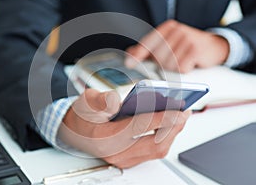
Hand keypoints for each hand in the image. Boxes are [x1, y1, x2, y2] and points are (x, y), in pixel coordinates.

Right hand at [58, 88, 190, 167]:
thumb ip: (101, 100)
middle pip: (153, 144)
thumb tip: (119, 101)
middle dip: (173, 128)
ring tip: (181, 117)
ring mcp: (123, 159)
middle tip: (185, 112)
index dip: (161, 118)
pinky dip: (164, 139)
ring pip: (156, 150)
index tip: (178, 110)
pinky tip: (170, 126)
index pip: (138, 127)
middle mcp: (115, 153)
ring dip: (172, 134)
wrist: (74, 131)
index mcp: (104, 137)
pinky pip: (152, 152)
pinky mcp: (129, 160)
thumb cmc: (82, 115)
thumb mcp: (87, 101)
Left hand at [125, 20, 228, 72]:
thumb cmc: (186, 47)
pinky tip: (190, 63)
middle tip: (171, 62)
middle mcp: (176, 30)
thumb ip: (147, 49)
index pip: (148, 42)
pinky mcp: (195, 50)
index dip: (138, 54)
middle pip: (158, 57)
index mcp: (167, 28)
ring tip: (182, 61)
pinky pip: (181, 68)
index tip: (129, 64)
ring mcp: (187, 39)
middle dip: (162, 65)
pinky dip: (184, 70)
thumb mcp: (166, 45)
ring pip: (169, 65)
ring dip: (174, 68)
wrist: (213, 47)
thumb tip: (129, 55)